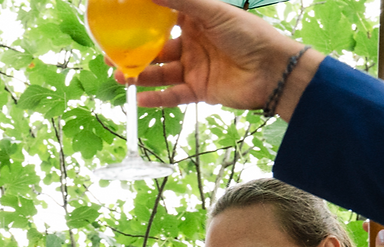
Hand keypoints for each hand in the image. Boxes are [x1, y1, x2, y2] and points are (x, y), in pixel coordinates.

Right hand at [123, 0, 318, 118]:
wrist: (272, 70)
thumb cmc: (248, 34)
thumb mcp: (213, 12)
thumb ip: (181, 2)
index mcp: (197, 21)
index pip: (164, 19)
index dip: (143, 21)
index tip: (120, 21)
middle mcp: (194, 44)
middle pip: (157, 49)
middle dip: (134, 53)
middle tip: (111, 54)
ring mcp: (195, 68)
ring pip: (161, 73)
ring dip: (141, 75)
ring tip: (120, 76)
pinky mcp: (199, 91)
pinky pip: (173, 96)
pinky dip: (157, 99)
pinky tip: (140, 99)